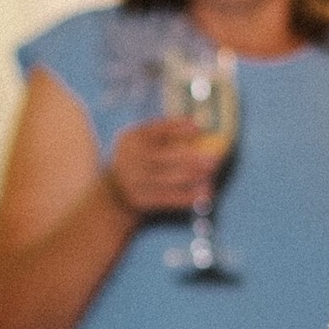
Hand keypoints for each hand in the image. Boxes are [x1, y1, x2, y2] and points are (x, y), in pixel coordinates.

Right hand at [105, 116, 230, 218]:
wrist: (114, 195)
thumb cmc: (139, 164)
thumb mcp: (143, 145)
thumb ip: (165, 136)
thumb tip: (198, 127)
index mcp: (130, 138)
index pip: (156, 130)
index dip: (178, 128)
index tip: (199, 128)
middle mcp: (128, 158)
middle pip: (164, 157)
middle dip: (191, 158)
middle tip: (214, 159)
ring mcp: (132, 181)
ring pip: (168, 179)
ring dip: (193, 178)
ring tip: (211, 176)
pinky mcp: (138, 200)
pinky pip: (167, 198)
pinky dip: (187, 197)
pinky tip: (203, 195)